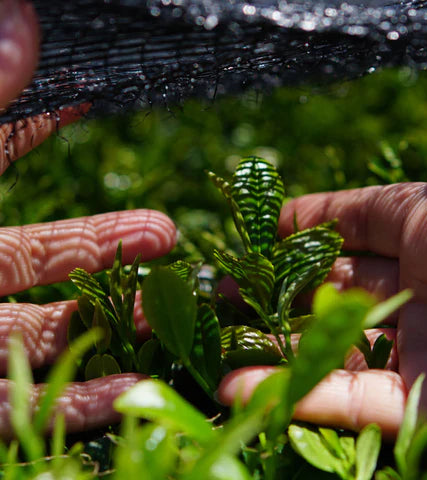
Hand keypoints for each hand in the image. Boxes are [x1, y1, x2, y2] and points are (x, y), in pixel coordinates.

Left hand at [0, 1, 176, 436]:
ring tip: (162, 317)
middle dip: (107, 244)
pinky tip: (133, 392)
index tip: (93, 96)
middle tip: (165, 235)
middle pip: (43, 256)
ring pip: (48, 334)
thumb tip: (20, 16)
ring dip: (111, 325)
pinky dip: (84, 401)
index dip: (44, 121)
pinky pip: (31, 404)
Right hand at [218, 151, 426, 437]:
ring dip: (274, 346)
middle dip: (278, 287)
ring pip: (334, 348)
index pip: (357, 220)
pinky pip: (350, 403)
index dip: (309, 218)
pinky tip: (239, 387)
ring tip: (217, 341)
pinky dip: (295, 395)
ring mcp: (426, 352)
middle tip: (224, 292)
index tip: (263, 224)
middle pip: (335, 287)